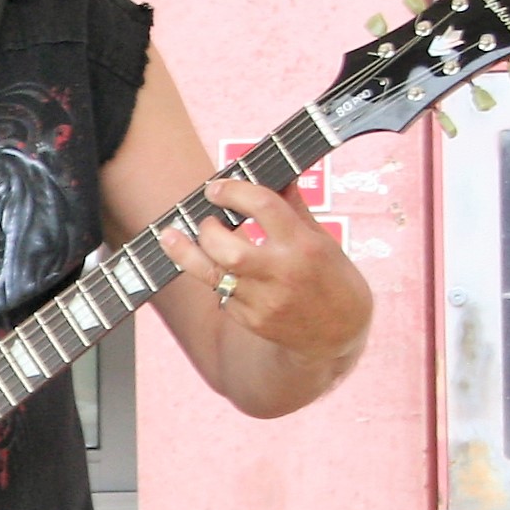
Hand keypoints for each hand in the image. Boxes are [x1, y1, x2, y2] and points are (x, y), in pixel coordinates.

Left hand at [160, 179, 371, 364]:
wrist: (339, 334)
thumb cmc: (334, 280)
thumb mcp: (323, 240)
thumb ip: (295, 209)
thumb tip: (279, 176)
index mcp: (304, 245)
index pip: (264, 207)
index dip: (234, 191)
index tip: (214, 187)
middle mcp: (282, 272)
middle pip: (229, 248)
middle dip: (208, 229)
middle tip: (207, 220)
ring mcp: (264, 300)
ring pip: (213, 274)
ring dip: (186, 253)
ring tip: (170, 236)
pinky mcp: (251, 320)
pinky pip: (221, 295)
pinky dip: (214, 279)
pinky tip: (214, 270)